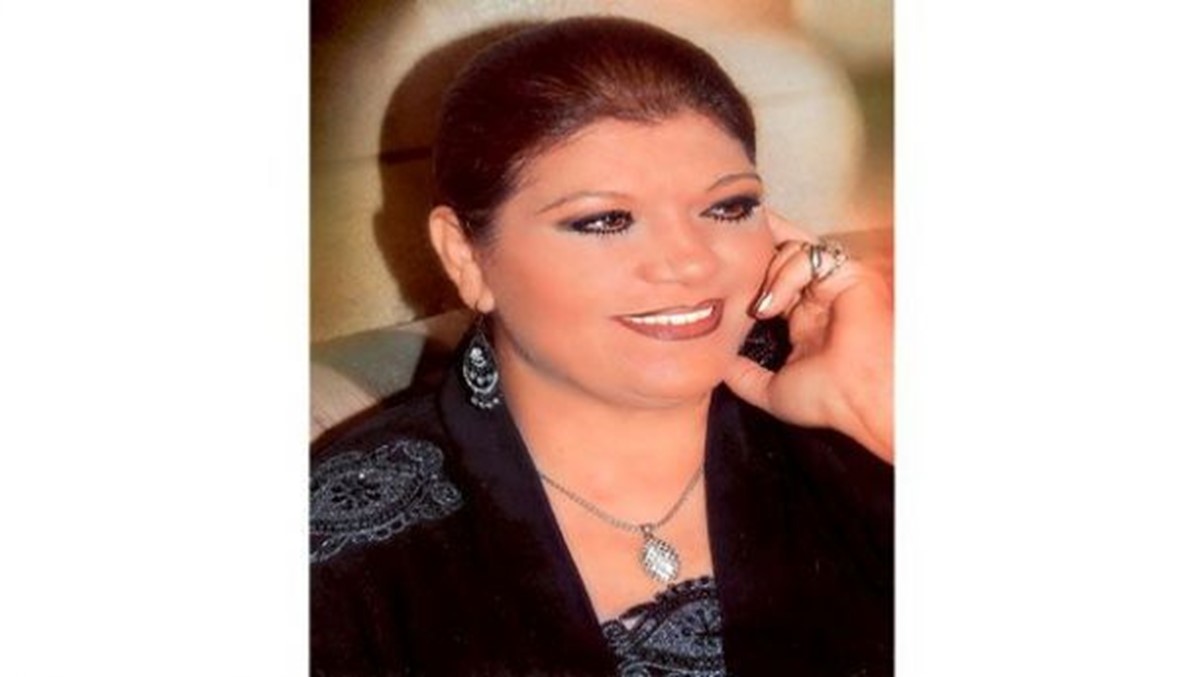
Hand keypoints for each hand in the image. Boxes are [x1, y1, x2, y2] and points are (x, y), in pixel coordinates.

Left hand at [724, 212, 893, 463]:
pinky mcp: (849, 273)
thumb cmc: (829, 400)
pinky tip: (773, 306)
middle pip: (784, 254)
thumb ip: (743, 376)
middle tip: (728, 247)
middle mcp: (819, 298)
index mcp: (804, 320)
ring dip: (769, 273)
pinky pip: (809, 257)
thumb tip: (718, 365)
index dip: (749, 275)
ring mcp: (834, 284)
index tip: (722, 275)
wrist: (861, 398)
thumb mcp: (771, 391)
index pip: (773, 282)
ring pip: (794, 250)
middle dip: (757, 247)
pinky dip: (785, 276)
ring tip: (761, 308)